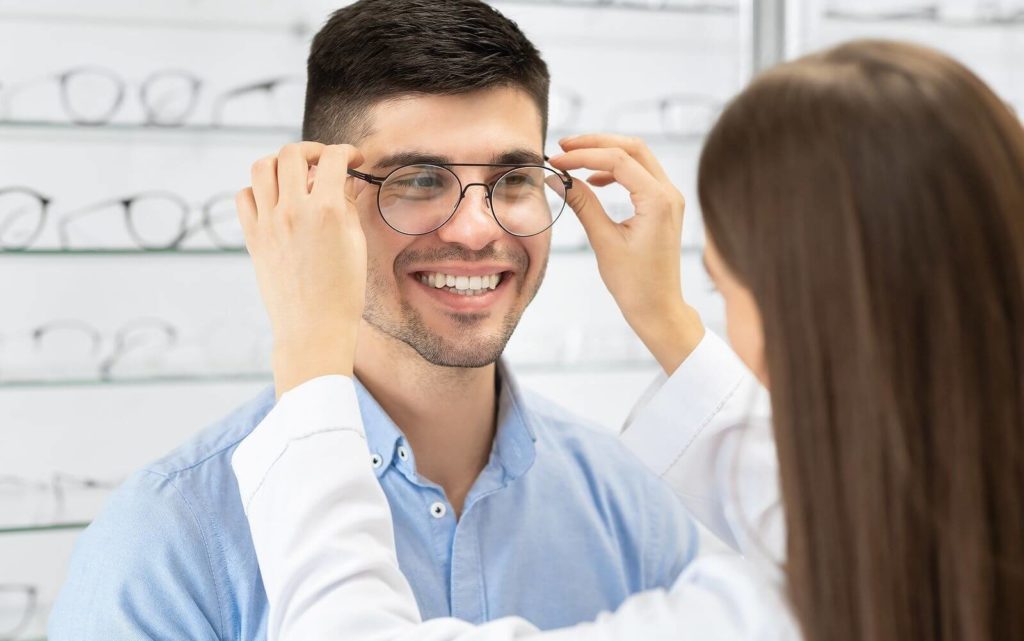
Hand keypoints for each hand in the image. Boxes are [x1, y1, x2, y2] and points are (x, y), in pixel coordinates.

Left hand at [236, 142, 366, 395]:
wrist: (313, 328)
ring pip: (262, 167)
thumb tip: (343, 182)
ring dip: (280, 163)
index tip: (355, 159)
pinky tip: (275, 200)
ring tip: (295, 175)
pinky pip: (245, 196)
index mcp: (326, 211)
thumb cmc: (343, 292)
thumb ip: (347, 206)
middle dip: (312, 150)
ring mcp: (268, 223)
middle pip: (292, 154)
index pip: (334, 160)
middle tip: (324, 161)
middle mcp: (293, 211)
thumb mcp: (356, 244)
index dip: (348, 152)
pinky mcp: (253, 238)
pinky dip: (259, 189)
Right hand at [548, 134, 703, 373]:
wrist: (658, 308)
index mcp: (657, 200)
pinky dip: (617, 170)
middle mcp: (669, 193)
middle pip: (632, 147)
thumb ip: (582, 204)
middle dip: (596, 143)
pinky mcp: (664, 206)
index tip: (556, 160)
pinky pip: (641, 174)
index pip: (617, 160)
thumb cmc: (634, 283)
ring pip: (638, 157)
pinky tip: (596, 180)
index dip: (583, 156)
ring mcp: (669, 198)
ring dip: (606, 153)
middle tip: (563, 147)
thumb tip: (557, 179)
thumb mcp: (603, 241)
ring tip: (574, 161)